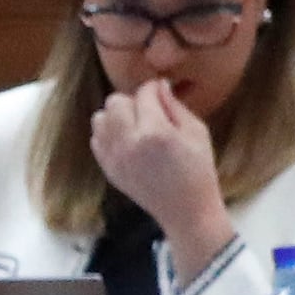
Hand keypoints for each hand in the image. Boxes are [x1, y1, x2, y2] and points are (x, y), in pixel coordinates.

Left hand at [88, 80, 236, 270]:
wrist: (183, 209)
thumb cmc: (197, 168)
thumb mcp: (196, 131)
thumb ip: (174, 105)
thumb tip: (158, 85)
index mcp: (154, 132)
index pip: (143, 93)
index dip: (154, 88)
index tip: (162, 91)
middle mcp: (128, 143)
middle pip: (115, 101)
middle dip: (132, 100)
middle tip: (149, 110)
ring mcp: (113, 157)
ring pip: (100, 118)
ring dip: (116, 116)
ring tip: (136, 125)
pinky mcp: (107, 168)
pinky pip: (96, 138)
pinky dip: (108, 133)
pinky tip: (128, 139)